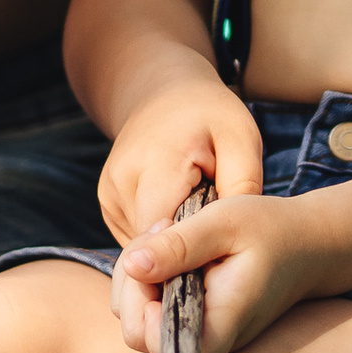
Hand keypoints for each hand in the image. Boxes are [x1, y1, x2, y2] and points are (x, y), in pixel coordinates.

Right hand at [96, 76, 263, 248]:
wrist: (164, 92)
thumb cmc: (210, 117)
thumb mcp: (242, 139)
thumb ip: (243, 186)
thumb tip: (237, 238)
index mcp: (158, 164)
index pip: (166, 234)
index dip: (193, 255)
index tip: (220, 260)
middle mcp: (122, 180)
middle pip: (151, 244)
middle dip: (183, 255)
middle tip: (215, 250)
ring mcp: (109, 192)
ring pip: (142, 244)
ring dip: (170, 245)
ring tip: (198, 226)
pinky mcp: (107, 202)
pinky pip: (134, 236)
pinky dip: (158, 237)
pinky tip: (179, 219)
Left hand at [111, 189, 315, 352]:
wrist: (305, 243)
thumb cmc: (270, 229)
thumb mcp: (225, 221)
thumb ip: (179, 245)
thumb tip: (132, 266)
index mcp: (224, 322)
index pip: (167, 348)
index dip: (144, 314)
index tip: (154, 267)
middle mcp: (211, 339)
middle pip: (140, 337)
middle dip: (132, 285)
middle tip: (159, 234)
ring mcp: (200, 334)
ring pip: (138, 321)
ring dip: (136, 277)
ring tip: (167, 234)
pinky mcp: (192, 323)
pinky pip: (150, 311)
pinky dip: (147, 279)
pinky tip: (170, 248)